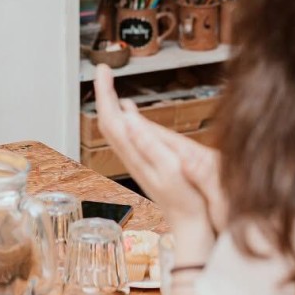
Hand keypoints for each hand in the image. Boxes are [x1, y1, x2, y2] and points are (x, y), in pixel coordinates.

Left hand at [93, 66, 221, 241]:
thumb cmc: (187, 199)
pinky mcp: (145, 163)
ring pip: (113, 128)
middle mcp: (131, 156)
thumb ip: (149, 144)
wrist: (192, 225)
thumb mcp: (170, 169)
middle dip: (102, 93)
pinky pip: (126, 135)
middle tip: (104, 69)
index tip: (103, 69)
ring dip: (109, 104)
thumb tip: (128, 117)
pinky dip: (123, 117)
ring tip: (110, 84)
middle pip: (106, 120)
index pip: (109, 118)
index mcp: (135, 153)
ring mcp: (137, 160)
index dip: (103, 92)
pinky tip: (129, 111)